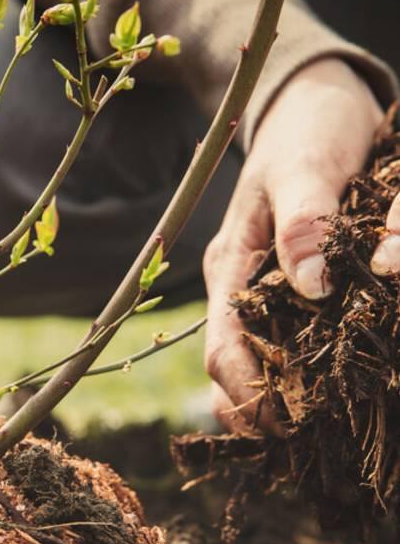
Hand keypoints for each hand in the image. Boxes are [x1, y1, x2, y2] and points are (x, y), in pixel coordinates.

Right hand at [203, 58, 384, 432]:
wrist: (311, 102)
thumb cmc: (306, 130)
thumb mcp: (304, 165)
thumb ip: (303, 221)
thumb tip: (312, 285)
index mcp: (230, 265)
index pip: (223, 347)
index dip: (246, 392)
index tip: (285, 424)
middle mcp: (239, 287)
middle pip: (231, 367)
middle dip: (258, 410)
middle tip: (303, 441)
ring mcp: (260, 290)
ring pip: (253, 362)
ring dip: (274, 401)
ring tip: (311, 432)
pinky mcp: (286, 287)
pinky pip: (281, 342)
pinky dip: (295, 375)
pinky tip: (320, 392)